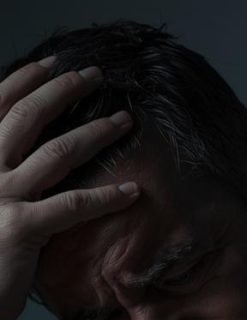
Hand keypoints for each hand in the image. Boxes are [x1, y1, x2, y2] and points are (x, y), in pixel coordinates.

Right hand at [0, 57, 139, 319]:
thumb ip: (5, 180)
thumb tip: (32, 163)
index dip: (24, 81)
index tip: (52, 64)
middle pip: (26, 116)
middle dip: (63, 90)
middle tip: (95, 75)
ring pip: (56, 152)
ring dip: (96, 132)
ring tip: (125, 121)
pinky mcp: (21, 227)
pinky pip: (73, 205)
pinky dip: (107, 197)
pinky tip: (133, 190)